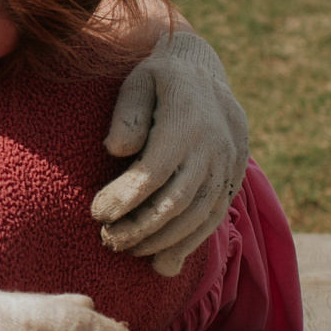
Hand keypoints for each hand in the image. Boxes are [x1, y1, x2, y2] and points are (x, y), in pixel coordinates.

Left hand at [91, 28, 250, 277]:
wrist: (203, 71)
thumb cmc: (159, 78)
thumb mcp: (137, 80)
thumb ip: (127, 113)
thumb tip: (116, 149)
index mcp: (185, 121)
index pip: (154, 171)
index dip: (124, 198)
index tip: (97, 213)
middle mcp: (213, 147)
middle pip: (176, 200)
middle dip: (139, 227)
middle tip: (106, 238)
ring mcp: (228, 164)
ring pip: (199, 215)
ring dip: (162, 240)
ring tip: (126, 249)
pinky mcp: (234, 177)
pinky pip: (215, 217)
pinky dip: (189, 242)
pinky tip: (161, 259)